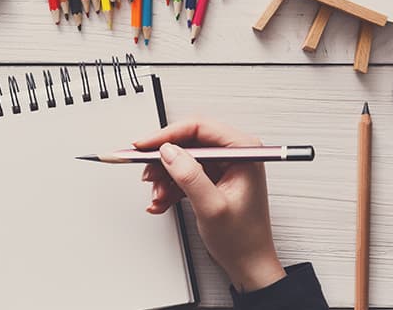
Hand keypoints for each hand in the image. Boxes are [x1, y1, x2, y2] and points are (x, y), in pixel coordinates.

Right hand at [135, 119, 285, 291]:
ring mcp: (224, 166)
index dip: (168, 135)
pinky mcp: (213, 178)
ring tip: (158, 196)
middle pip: (188, 141)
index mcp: (244, 152)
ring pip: (182, 158)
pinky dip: (170, 187)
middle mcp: (235, 154)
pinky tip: (162, 201)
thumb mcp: (212, 207)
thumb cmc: (243, 240)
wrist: (248, 265)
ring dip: (164, 177)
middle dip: (164, 161)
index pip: (199, 127)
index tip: (144, 146)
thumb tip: (169, 151)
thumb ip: (190, 176)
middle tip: (147, 173)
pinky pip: (184, 173)